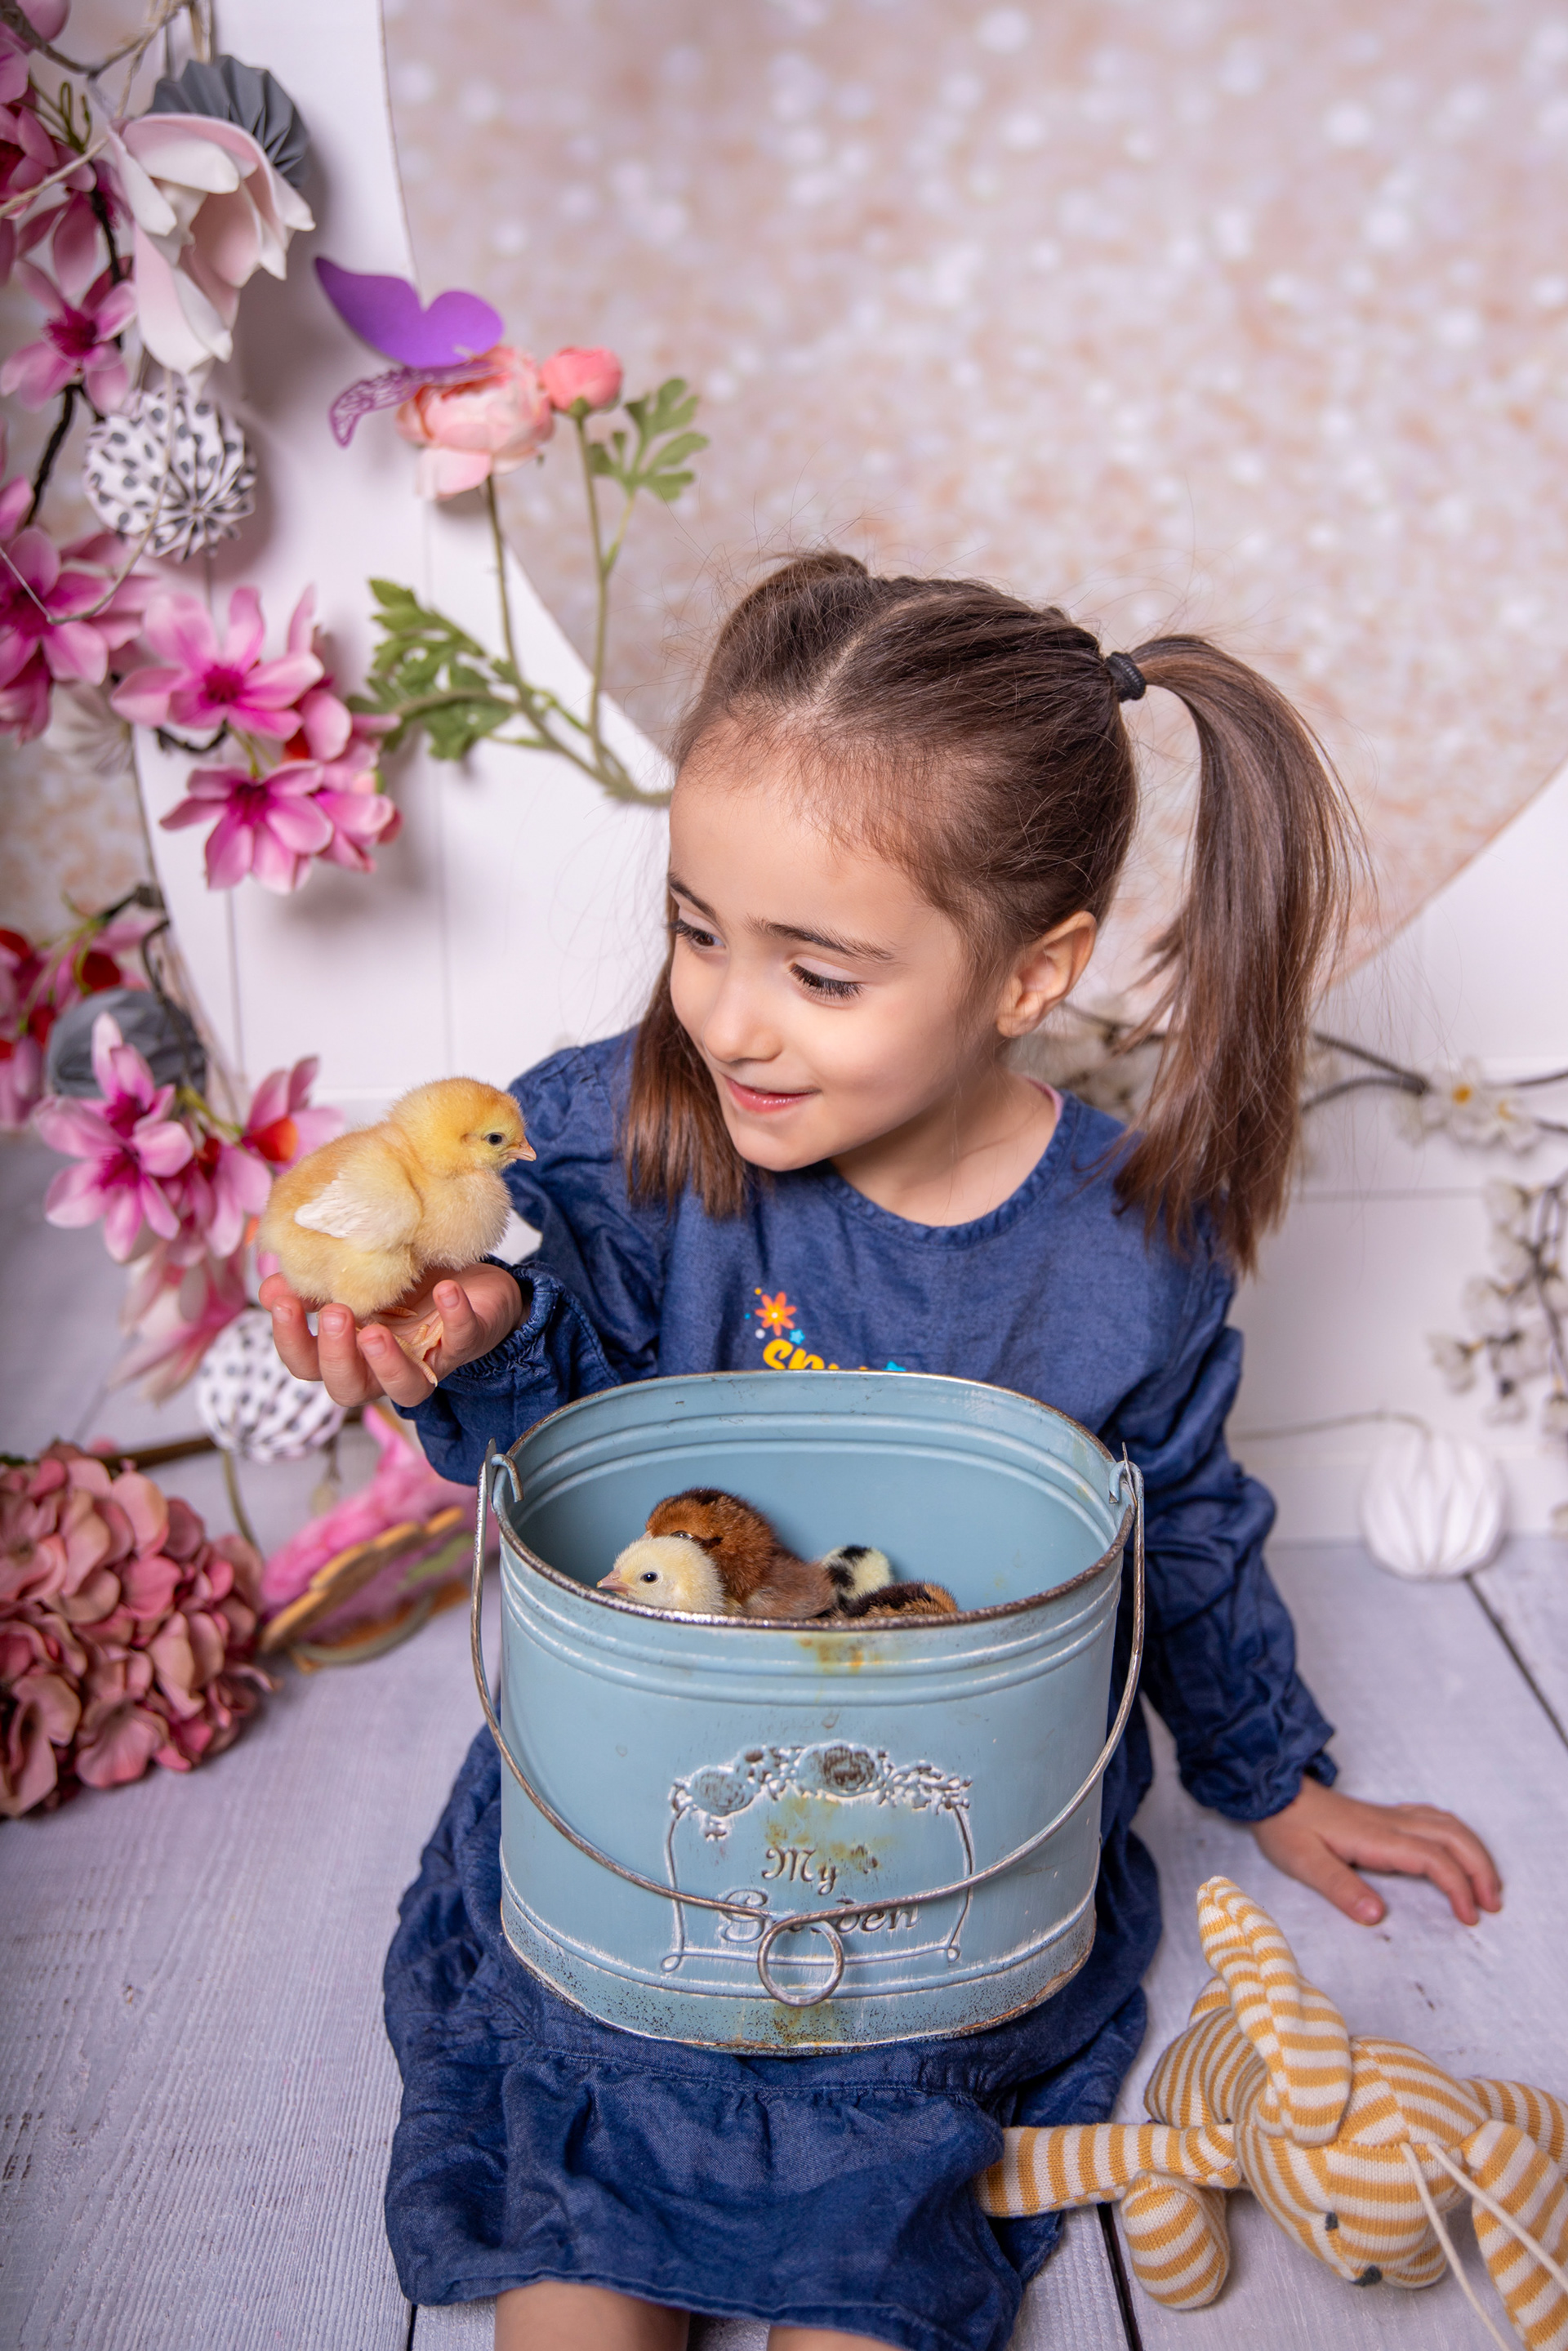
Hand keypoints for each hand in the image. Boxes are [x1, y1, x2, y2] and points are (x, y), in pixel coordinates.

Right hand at [259, 1263, 525, 1408]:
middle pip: (349, 1389)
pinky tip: (446, 1292)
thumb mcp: (358, 1277)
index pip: (308, 1365)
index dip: (292, 1342)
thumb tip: (269, 1286)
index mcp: (350, 1350)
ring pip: (405, 1388)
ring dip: (386, 1363)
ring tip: (374, 1332)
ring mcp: (427, 1360)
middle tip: (336, 1315)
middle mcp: (383, 1366)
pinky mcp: (467, 1343)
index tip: (283, 1304)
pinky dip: (455, 1317)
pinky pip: (462, 1340)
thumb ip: (317, 1285)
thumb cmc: (407, 1284)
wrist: (473, 1278)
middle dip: (337, 1357)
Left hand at [1251, 1777, 1501, 1927]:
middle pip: (1453, 1837)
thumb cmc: (1287, 1828)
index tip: (1469, 1916)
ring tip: (1485, 1885)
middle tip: (1492, 1904)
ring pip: (1447, 1825)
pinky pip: (1433, 1818)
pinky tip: (1457, 1851)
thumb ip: (1340, 1888)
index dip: (1458, 1886)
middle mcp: (1391, 1823)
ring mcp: (1389, 1816)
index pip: (1433, 1859)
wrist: (1271, 1792)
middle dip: (1480, 1869)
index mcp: (1377, 1837)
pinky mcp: (1384, 1816)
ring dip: (1473, 1852)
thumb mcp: (1304, 1862)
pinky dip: (1456, 1836)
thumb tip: (1377, 1915)